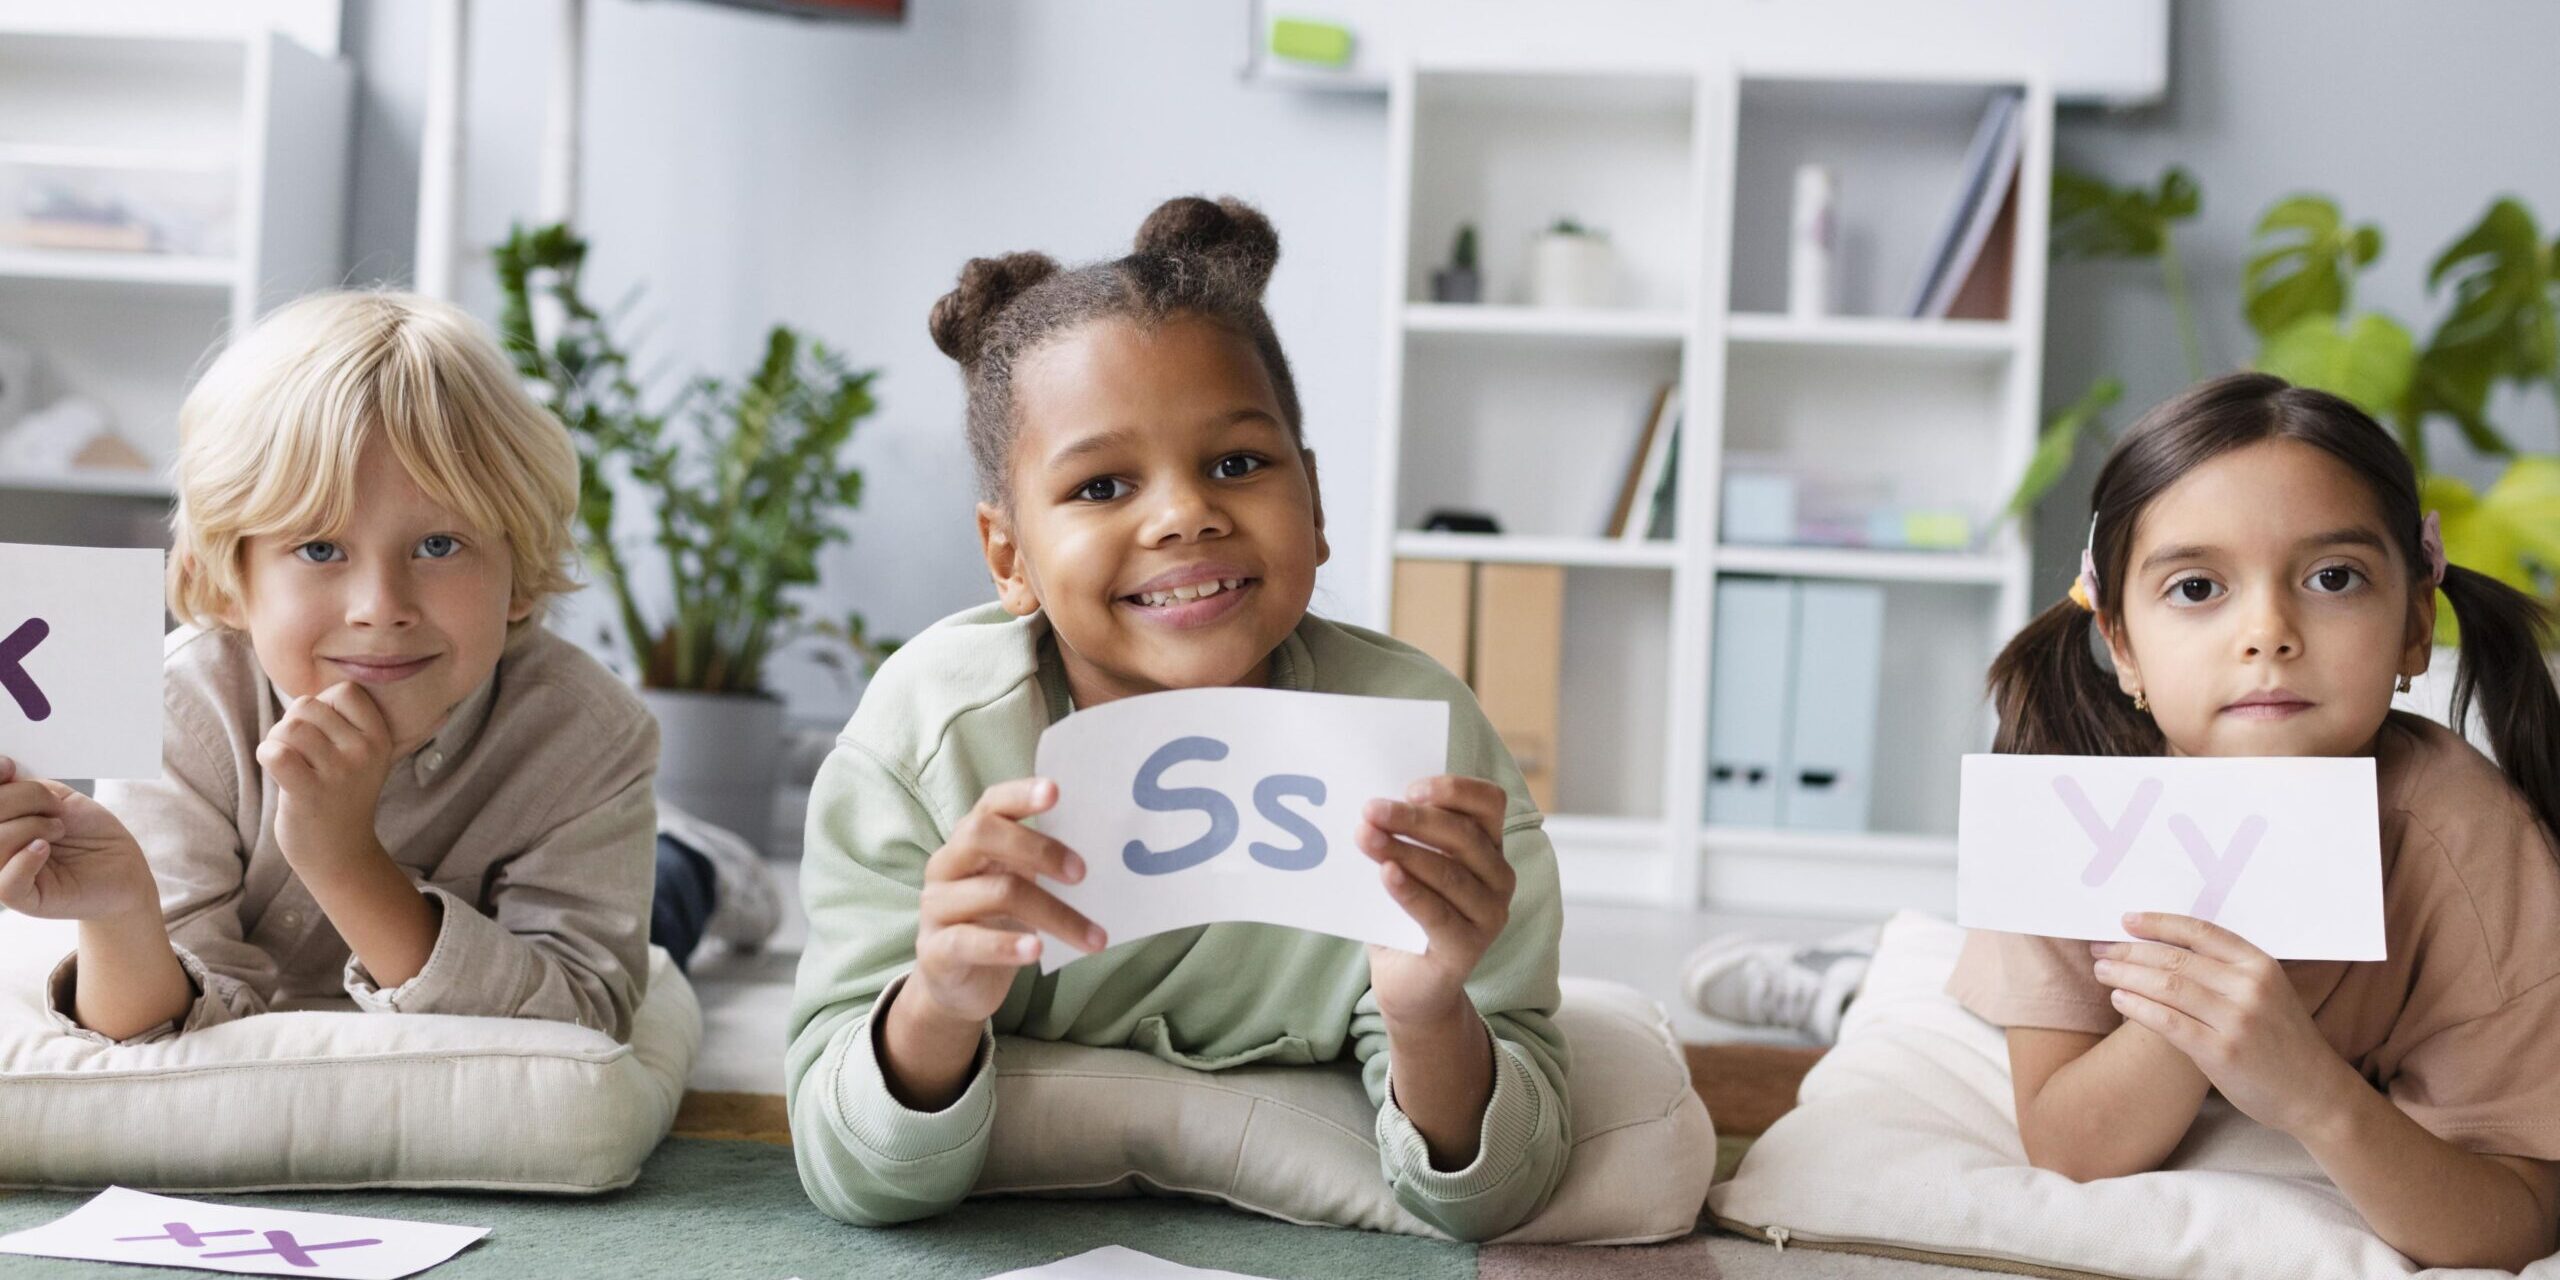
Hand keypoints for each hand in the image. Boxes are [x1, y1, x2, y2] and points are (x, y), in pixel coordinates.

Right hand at [0, 755, 156, 920]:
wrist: (124, 868)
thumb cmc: (92, 834)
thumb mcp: (60, 799)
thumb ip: (28, 787)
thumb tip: (4, 768)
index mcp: (2, 822)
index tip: (10, 767)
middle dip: (21, 799)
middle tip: (55, 806)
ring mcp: (6, 875)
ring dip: (31, 827)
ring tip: (59, 829)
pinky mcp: (25, 899)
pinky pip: (6, 883)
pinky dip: (25, 859)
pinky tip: (44, 847)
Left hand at [256, 683, 395, 866]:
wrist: (340, 853)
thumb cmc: (339, 796)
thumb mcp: (361, 756)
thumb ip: (343, 724)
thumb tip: (305, 697)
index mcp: (380, 738)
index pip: (345, 691)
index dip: (322, 705)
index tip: (321, 732)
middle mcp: (364, 752)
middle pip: (309, 706)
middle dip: (292, 722)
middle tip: (297, 751)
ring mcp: (339, 773)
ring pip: (290, 727)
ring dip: (276, 739)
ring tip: (285, 760)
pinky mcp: (310, 793)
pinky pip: (276, 753)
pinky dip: (266, 755)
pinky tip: (274, 769)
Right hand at [909, 778, 1105, 1026]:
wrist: (955, 985)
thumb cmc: (995, 925)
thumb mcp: (1017, 887)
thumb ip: (1041, 865)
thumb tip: (1106, 847)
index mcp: (969, 842)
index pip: (989, 805)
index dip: (1019, 794)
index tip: (1055, 791)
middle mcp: (946, 866)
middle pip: (983, 836)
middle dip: (1039, 849)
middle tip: (1082, 873)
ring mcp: (936, 907)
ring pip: (995, 894)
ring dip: (1054, 914)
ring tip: (1094, 938)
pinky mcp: (935, 951)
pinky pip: (969, 942)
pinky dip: (1007, 945)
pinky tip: (1036, 951)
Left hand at [1358, 775, 1514, 1025]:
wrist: (1409, 983)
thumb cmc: (1405, 915)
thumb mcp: (1407, 866)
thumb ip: (1402, 837)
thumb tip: (1372, 808)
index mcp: (1489, 847)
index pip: (1489, 804)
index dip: (1454, 789)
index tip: (1410, 788)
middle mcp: (1499, 878)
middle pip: (1463, 835)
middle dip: (1413, 819)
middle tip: (1371, 810)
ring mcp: (1489, 914)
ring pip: (1449, 872)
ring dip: (1403, 850)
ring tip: (1365, 837)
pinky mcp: (1468, 948)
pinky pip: (1438, 913)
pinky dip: (1410, 890)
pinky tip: (1386, 873)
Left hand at [2091, 912, 2359, 1136]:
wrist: (2315, 1093)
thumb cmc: (2282, 1040)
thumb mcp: (2267, 993)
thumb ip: (2227, 971)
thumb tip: (2165, 948)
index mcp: (2259, 965)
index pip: (2200, 932)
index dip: (2158, 923)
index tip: (2125, 920)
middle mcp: (2249, 987)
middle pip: (2175, 958)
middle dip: (2130, 951)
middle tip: (2100, 950)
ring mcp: (2236, 1020)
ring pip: (2166, 986)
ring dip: (2126, 975)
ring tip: (2102, 972)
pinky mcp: (2221, 1052)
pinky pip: (2167, 1021)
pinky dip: (2136, 1007)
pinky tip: (2119, 1000)